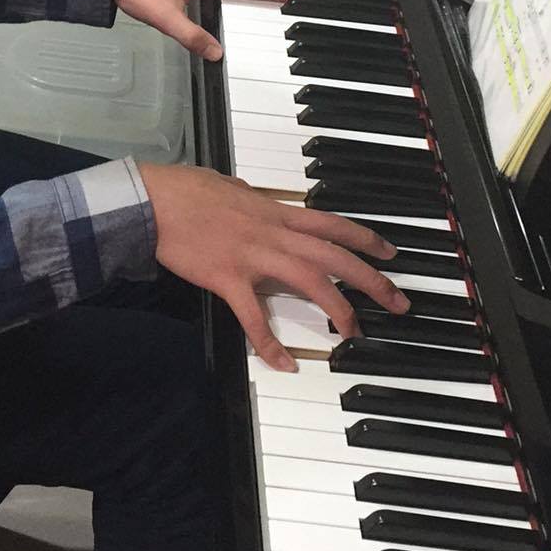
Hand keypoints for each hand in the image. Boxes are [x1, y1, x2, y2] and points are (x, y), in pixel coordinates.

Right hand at [137, 162, 408, 371]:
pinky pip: (254, 316)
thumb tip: (258, 200)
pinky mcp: (228, 278)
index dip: (365, 240)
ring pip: (310, 281)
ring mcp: (253, 256)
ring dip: (338, 308)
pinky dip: (270, 343)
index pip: (332, 225)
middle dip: (371, 280)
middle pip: (335, 256)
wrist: (153, 201)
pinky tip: (285, 364)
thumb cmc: (186, 189)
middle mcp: (273, 233)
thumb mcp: (230, 186)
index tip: (390, 253)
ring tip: (354, 333)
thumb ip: (251, 199)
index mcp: (274, 212)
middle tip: (397, 302)